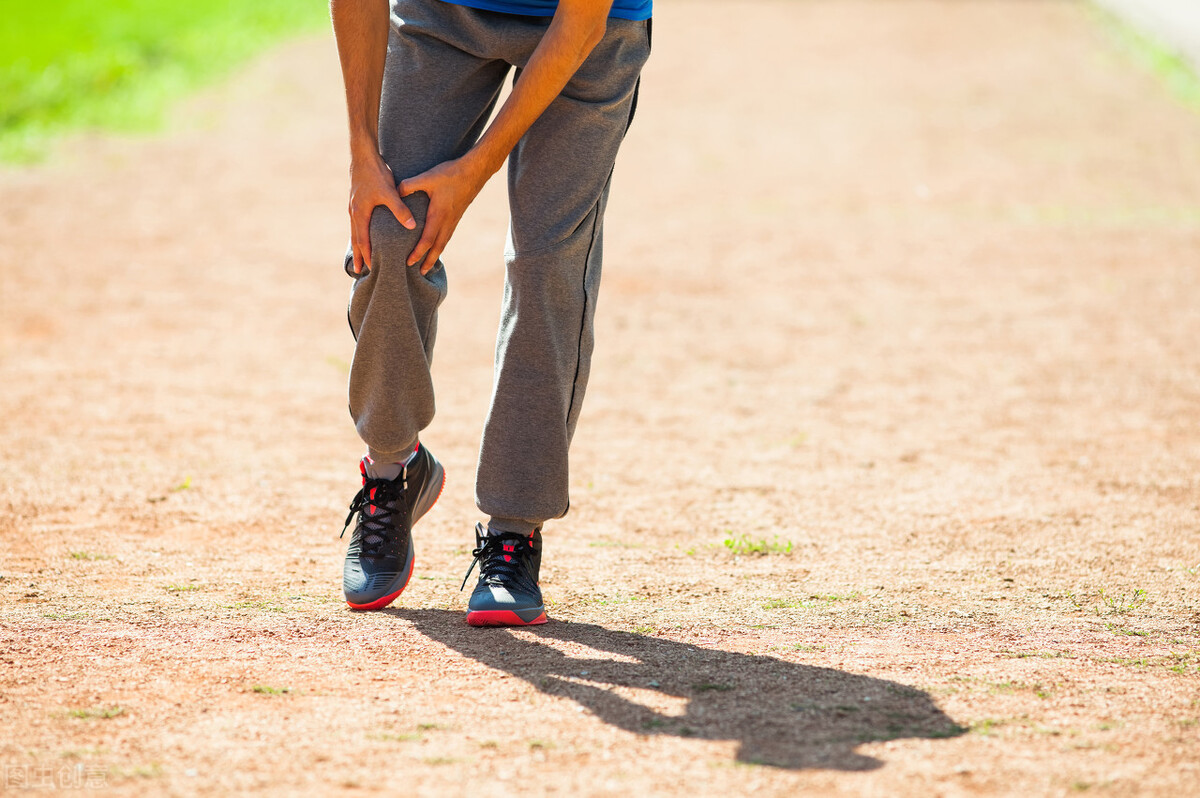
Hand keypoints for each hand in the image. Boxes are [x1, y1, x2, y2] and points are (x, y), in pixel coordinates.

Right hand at [348, 152, 415, 274]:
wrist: (363, 155)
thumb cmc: (376, 173)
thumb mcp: (389, 192)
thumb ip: (400, 210)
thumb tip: (411, 226)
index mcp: (360, 213)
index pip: (362, 240)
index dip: (366, 254)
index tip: (368, 268)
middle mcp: (354, 212)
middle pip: (356, 238)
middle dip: (358, 255)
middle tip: (359, 271)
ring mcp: (354, 206)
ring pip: (355, 230)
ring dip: (358, 245)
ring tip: (359, 257)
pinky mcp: (357, 200)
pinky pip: (357, 222)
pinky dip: (359, 232)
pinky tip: (363, 234)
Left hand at [399, 155, 491, 274]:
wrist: (475, 171)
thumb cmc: (451, 174)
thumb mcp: (428, 177)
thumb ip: (410, 185)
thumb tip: (395, 192)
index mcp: (439, 215)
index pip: (427, 240)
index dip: (418, 252)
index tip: (409, 262)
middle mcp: (447, 221)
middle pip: (438, 247)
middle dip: (429, 261)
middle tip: (421, 273)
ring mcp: (454, 219)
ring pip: (444, 242)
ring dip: (436, 254)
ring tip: (429, 264)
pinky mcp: (457, 215)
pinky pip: (448, 234)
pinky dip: (441, 244)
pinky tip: (438, 244)